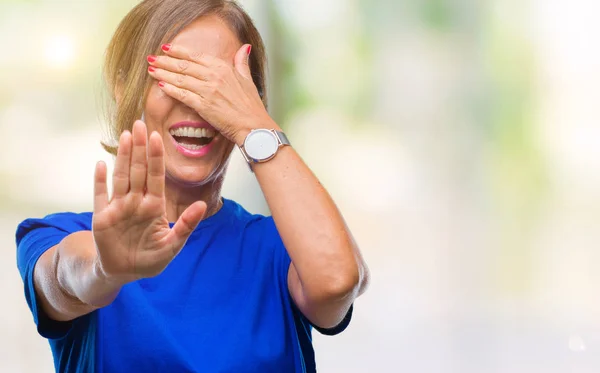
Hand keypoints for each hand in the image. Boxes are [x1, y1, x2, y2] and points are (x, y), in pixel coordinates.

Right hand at [92, 121, 205, 283]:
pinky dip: (99, 181)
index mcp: (154, 206)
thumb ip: (186, 225)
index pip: (156, 176)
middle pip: (138, 170)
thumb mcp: (172, 246)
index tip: (157, 136)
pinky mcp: (102, 217)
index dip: (156, 157)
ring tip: (126, 136)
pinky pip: (100, 195)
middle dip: (140, 148)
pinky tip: (100, 165)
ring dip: (123, 157)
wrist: (124, 273)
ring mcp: (119, 207)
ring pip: (121, 177)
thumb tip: (202, 205)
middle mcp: (136, 202)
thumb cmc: (150, 259)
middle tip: (139, 124)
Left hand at [147, 43, 276, 144]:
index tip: (167, 48)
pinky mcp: (204, 106)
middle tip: (152, 59)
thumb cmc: (251, 106)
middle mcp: (214, 76)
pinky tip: (160, 86)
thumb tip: (244, 47)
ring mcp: (208, 91)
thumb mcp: (247, 79)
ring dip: (163, 73)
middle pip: (184, 66)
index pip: (196, 56)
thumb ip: (241, 62)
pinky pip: (182, 95)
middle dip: (165, 61)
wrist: (254, 126)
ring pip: (180, 79)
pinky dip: (170, 89)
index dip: (179, 51)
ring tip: (151, 70)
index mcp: (223, 68)